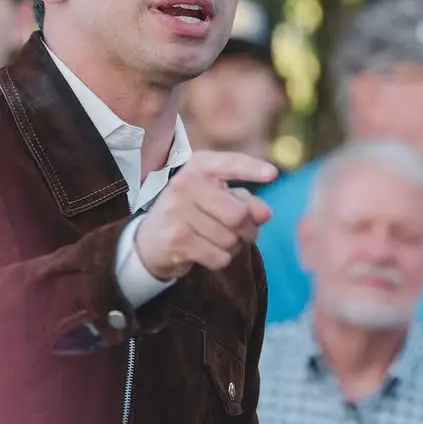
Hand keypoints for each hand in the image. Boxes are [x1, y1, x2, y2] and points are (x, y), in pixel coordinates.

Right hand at [134, 151, 277, 280]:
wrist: (150, 239)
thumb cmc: (193, 213)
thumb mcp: (218, 198)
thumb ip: (246, 201)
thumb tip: (264, 213)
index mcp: (198, 166)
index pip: (230, 164)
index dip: (252, 169)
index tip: (272, 174)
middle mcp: (184, 184)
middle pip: (238, 215)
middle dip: (248, 230)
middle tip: (243, 232)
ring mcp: (177, 211)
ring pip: (230, 239)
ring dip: (233, 246)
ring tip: (217, 240)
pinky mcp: (176, 239)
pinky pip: (219, 257)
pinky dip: (221, 259)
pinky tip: (206, 252)